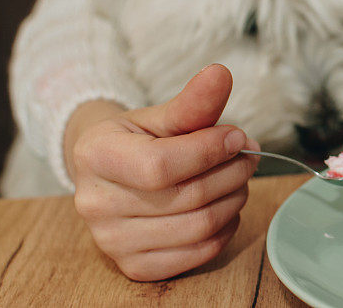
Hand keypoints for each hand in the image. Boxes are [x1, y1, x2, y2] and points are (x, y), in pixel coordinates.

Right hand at [65, 64, 259, 280]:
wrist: (109, 172)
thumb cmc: (139, 139)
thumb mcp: (161, 114)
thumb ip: (192, 101)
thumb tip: (221, 74)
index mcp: (95, 155)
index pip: (161, 165)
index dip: (210, 151)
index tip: (237, 136)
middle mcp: (95, 204)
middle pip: (188, 197)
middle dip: (232, 172)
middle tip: (247, 154)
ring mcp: (111, 241)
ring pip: (198, 227)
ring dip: (234, 199)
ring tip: (238, 178)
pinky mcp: (133, 267)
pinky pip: (196, 255)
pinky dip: (224, 230)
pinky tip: (224, 206)